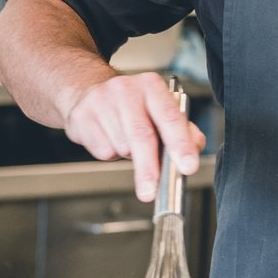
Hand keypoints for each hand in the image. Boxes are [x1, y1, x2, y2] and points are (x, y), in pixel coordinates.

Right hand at [59, 71, 205, 201]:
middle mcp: (126, 89)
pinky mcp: (82, 117)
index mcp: (151, 86)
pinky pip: (103, 151)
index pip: (170, 117)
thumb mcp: (159, 108)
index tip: (187, 167)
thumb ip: (182, 129)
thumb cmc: (130, 105)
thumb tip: (195, 147)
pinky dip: (111, 154)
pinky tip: (110, 139)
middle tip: (152, 190)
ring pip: (122, 146)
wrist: (85, 92)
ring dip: (129, 156)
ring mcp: (100, 101)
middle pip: (141, 136)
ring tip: (127, 142)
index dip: (180, 144)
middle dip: (149, 168)